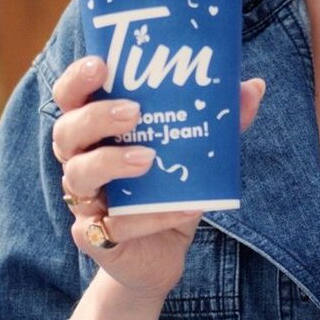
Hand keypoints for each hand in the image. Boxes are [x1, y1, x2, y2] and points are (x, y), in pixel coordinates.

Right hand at [49, 54, 266, 300]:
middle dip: (95, 117)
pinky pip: (113, 226)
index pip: (70, 98)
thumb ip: (218, 122)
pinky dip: (151, 217)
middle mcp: (81, 162)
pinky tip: (184, 209)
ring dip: (111, 163)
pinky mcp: (96, 238)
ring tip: (148, 158)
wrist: (160, 255)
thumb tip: (253, 87)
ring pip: (79, 175)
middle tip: (132, 111)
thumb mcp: (192, 154)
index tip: (100, 64)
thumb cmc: (167, 192)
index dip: (76, 79)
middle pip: (66, 132)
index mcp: (95, 133)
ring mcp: (84, 202)